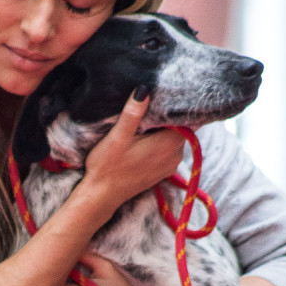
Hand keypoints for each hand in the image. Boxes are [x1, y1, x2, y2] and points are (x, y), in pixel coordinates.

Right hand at [81, 93, 184, 215]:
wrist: (101, 196)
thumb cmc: (107, 166)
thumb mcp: (118, 136)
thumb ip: (133, 113)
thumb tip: (144, 90)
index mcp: (170, 144)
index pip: (184, 117)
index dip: (172, 106)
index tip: (160, 97)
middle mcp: (176, 155)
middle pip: (180, 127)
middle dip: (166, 118)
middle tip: (149, 107)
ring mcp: (171, 165)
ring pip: (173, 138)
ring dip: (162, 130)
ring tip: (143, 123)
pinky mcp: (163, 171)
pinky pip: (168, 150)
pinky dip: (159, 142)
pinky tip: (143, 139)